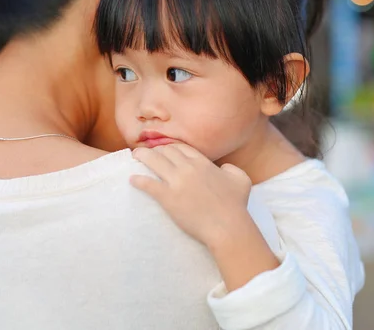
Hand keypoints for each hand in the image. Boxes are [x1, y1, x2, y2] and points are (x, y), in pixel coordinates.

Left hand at [132, 143, 279, 290]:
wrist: (227, 226)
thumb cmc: (235, 205)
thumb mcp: (241, 180)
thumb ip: (231, 168)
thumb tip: (224, 167)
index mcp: (203, 163)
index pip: (181, 148)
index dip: (170, 147)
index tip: (163, 149)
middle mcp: (188, 168)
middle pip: (165, 151)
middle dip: (155, 149)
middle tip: (147, 153)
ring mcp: (177, 182)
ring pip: (154, 161)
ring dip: (142, 157)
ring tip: (134, 157)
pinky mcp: (168, 198)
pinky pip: (149, 184)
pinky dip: (139, 180)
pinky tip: (132, 179)